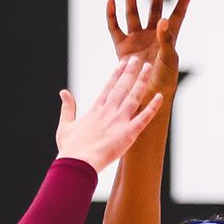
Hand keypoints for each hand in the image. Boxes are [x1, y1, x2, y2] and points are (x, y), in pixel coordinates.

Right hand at [56, 57, 164, 172]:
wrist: (77, 163)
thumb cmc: (70, 149)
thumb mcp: (65, 126)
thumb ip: (67, 108)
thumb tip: (63, 92)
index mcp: (95, 110)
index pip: (108, 87)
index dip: (117, 74)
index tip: (123, 64)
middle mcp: (108, 111)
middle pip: (122, 87)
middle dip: (131, 72)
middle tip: (138, 60)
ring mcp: (119, 121)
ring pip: (133, 97)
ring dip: (142, 81)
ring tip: (149, 68)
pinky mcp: (128, 133)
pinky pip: (144, 118)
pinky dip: (152, 107)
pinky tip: (160, 96)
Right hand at [106, 0, 190, 93]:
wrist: (145, 96)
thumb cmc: (164, 80)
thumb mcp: (169, 60)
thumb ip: (166, 40)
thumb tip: (163, 19)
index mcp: (169, 37)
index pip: (178, 14)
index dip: (183, 0)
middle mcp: (152, 34)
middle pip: (153, 7)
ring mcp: (136, 39)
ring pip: (133, 12)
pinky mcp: (122, 46)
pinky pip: (115, 27)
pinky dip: (111, 14)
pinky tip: (110, 1)